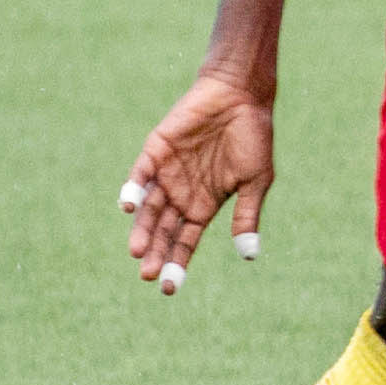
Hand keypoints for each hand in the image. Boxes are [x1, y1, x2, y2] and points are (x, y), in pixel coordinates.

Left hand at [122, 70, 274, 292]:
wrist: (240, 95)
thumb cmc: (253, 137)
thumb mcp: (256, 181)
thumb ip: (246, 215)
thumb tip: (249, 256)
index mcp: (205, 204)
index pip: (185, 241)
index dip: (177, 263)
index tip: (168, 289)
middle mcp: (181, 193)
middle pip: (163, 230)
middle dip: (156, 253)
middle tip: (147, 275)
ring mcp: (167, 173)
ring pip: (149, 208)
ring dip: (142, 229)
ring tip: (138, 251)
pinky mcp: (155, 151)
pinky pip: (140, 174)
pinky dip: (134, 189)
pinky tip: (130, 205)